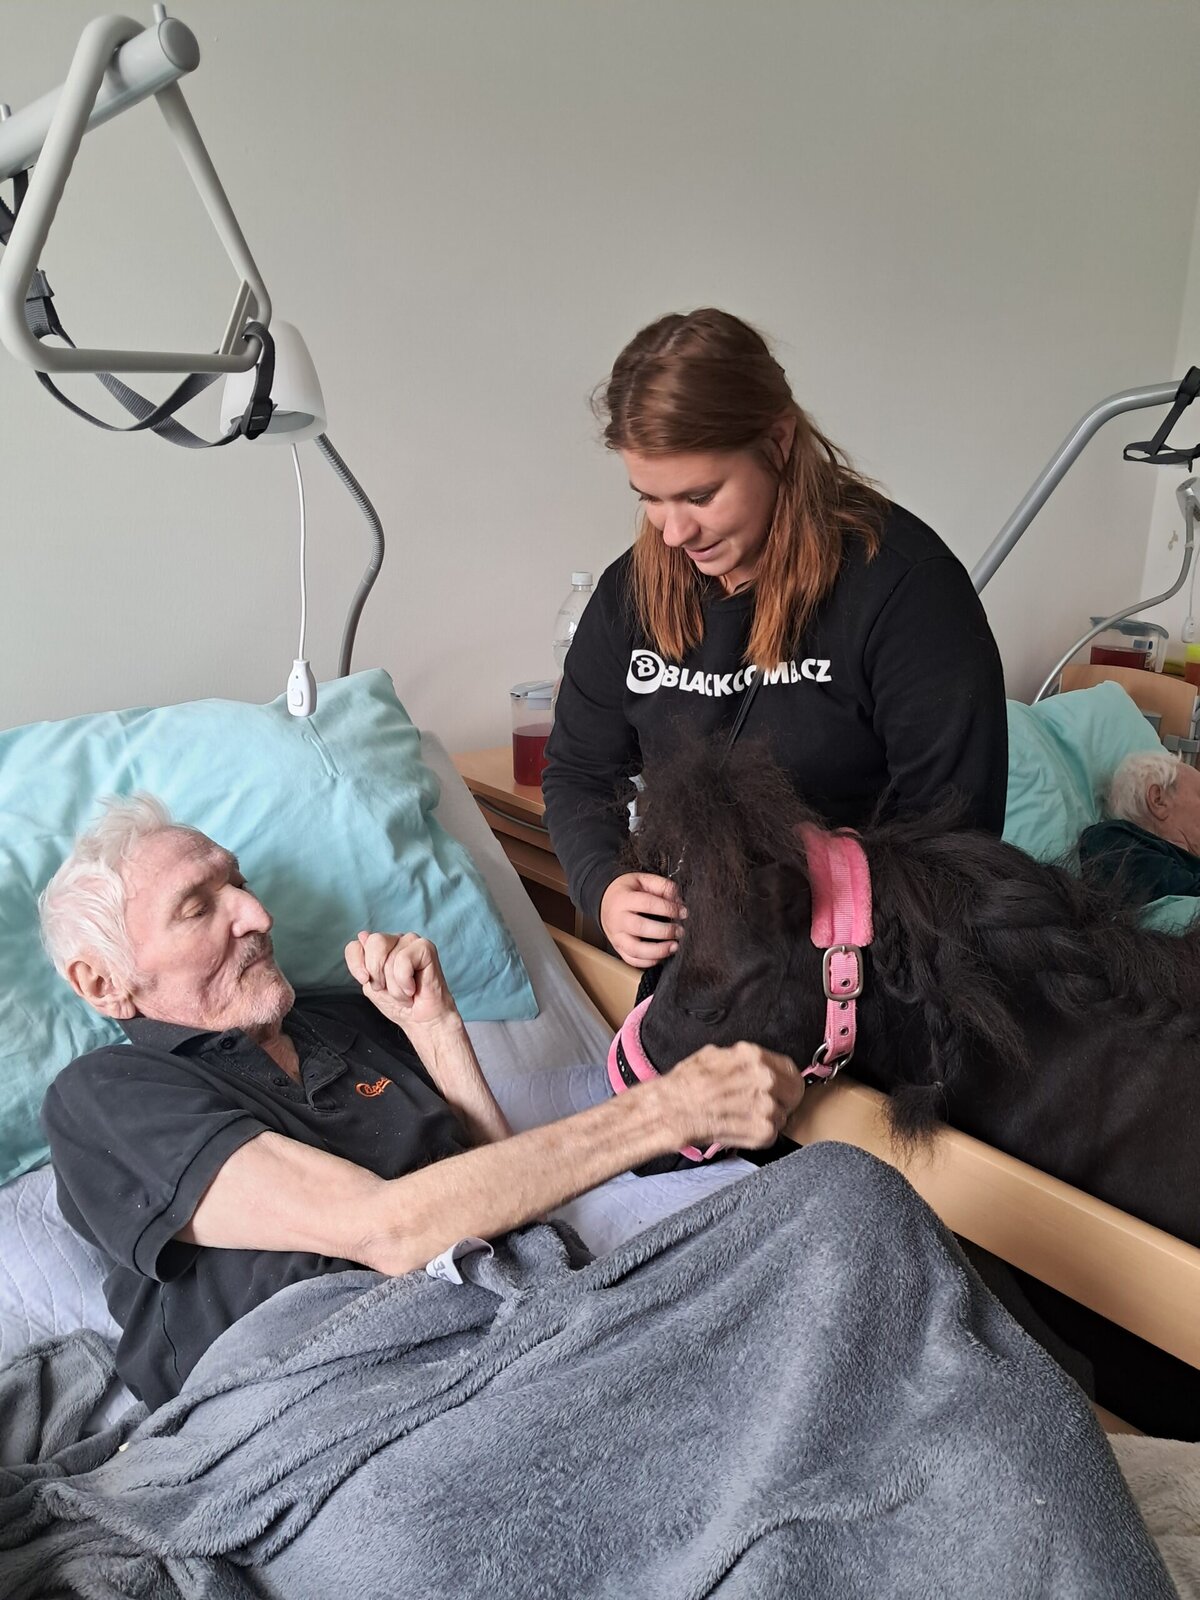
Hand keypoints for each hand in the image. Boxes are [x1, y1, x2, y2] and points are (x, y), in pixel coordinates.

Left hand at [344, 932, 459, 1031]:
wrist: (421, 1020)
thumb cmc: (399, 1005)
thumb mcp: (371, 986)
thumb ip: (363, 963)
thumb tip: (362, 936)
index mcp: (379, 948)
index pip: (355, 945)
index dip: (356, 964)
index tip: (365, 981)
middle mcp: (395, 940)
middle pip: (374, 943)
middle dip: (377, 973)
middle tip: (388, 988)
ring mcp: (411, 942)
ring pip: (389, 956)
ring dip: (394, 984)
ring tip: (405, 992)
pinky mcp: (425, 947)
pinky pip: (404, 960)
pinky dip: (405, 980)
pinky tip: (413, 987)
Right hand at [599, 873, 686, 967]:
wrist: (605, 900)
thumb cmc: (627, 891)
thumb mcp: (642, 879)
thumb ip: (661, 886)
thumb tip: (678, 900)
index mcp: (623, 898)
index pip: (648, 904)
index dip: (668, 909)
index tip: (683, 912)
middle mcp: (618, 919)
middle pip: (641, 928)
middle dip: (665, 931)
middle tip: (680, 931)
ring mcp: (616, 936)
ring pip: (635, 949)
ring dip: (658, 951)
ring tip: (674, 946)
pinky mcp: (618, 947)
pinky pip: (631, 960)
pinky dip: (647, 962)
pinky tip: (661, 956)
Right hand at [656, 1042, 804, 1151]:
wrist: (671, 1111)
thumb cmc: (686, 1084)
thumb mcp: (714, 1055)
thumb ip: (741, 1059)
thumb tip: (755, 1064)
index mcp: (754, 1056)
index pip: (790, 1069)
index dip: (786, 1081)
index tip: (781, 1088)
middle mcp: (765, 1078)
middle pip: (793, 1093)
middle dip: (781, 1100)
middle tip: (761, 1106)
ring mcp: (767, 1106)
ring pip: (782, 1115)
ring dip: (766, 1119)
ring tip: (742, 1118)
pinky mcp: (763, 1131)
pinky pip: (772, 1134)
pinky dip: (758, 1135)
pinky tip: (740, 1128)